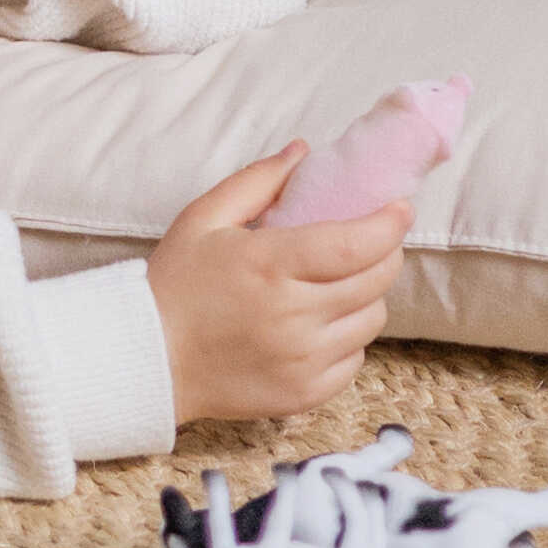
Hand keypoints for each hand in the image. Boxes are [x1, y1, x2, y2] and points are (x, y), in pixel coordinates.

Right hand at [146, 144, 412, 427]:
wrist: (147, 361)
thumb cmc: (175, 283)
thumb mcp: (205, 217)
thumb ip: (258, 180)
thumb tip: (304, 151)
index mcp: (271, 266)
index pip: (356, 245)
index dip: (389, 224)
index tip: (400, 207)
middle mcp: (294, 317)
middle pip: (375, 281)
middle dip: (386, 253)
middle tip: (374, 239)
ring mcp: (302, 362)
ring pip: (371, 320)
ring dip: (368, 295)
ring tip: (344, 282)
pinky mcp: (303, 395)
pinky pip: (355, 360)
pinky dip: (350, 338)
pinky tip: (325, 323)